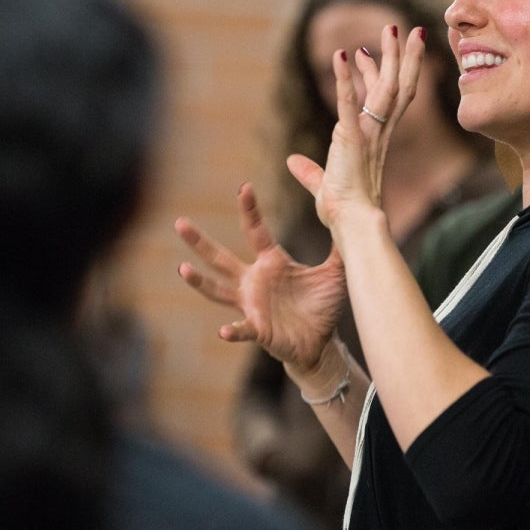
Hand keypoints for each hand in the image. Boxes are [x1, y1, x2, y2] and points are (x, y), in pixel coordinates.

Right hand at [175, 182, 345, 373]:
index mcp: (271, 262)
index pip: (255, 230)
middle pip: (220, 258)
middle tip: (179, 223)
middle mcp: (254, 281)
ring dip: (200, 282)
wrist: (321, 344)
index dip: (249, 209)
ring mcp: (252, 305)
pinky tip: (223, 331)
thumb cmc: (323, 307)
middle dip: (200, 242)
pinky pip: (242, 329)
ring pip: (218, 291)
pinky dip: (233, 330)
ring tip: (183, 269)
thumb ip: (340, 245)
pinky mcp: (258, 329)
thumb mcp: (335, 272)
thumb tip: (350, 213)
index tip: (243, 186)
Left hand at [288, 24, 424, 230]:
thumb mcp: (322, 185)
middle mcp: (379, 134)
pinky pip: (348, 104)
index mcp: (376, 141)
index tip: (366, 52)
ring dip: (388, 56)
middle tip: (407, 28)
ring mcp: (368, 135)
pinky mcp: (351, 140)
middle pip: (399, 87)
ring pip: (386, 88)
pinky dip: (343, 80)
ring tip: (392, 28)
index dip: (378, 74)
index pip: (385, 101)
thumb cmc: (342, 212)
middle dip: (404, 57)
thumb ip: (309, 171)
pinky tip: (340, 56)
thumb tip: (292, 162)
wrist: (351, 226)